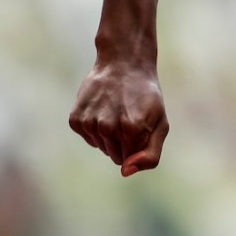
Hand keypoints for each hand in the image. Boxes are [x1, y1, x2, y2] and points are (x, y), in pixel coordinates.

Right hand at [69, 62, 168, 176]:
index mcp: (132, 130)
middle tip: (129, 115)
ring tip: (117, 110)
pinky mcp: (75, 119)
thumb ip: (150, 155)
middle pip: (114, 156)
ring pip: (101, 147)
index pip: (129, 160)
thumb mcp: (160, 123)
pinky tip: (102, 109)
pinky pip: (88, 137)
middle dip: (124, 141)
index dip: (137, 144)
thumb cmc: (146, 96)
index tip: (140, 124)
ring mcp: (89, 123)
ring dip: (110, 134)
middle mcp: (107, 128)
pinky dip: (95, 128)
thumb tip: (125, 172)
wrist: (124, 63)